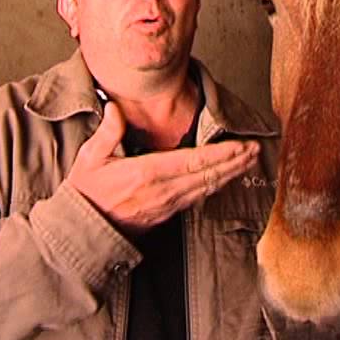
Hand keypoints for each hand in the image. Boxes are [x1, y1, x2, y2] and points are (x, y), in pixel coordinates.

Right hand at [66, 101, 260, 236]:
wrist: (83, 232)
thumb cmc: (86, 193)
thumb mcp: (90, 158)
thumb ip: (108, 131)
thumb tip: (116, 107)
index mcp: (146, 173)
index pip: (194, 161)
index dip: (222, 154)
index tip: (242, 145)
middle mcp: (163, 191)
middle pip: (208, 175)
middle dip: (235, 162)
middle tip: (256, 150)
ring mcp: (167, 205)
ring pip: (207, 188)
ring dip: (231, 174)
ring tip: (249, 162)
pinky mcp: (167, 215)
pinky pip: (198, 199)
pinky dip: (216, 187)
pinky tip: (226, 179)